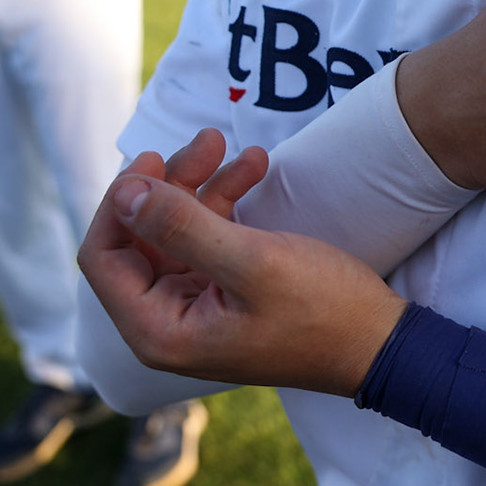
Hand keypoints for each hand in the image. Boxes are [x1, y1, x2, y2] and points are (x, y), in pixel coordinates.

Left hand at [77, 129, 404, 395]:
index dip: (120, 203)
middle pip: (141, 238)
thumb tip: (124, 192)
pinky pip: (210, 239)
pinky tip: (257, 169)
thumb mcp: (254, 262)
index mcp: (159, 329)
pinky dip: (228, 203)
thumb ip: (183, 227)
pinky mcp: (228, 294)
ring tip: (243, 149)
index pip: (104, 258)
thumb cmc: (323, 312)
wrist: (382, 344)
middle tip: (211, 141)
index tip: (154, 159)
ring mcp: (199, 307)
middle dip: (171, 184)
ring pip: (177, 231)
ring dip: (204, 186)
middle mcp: (169, 322)